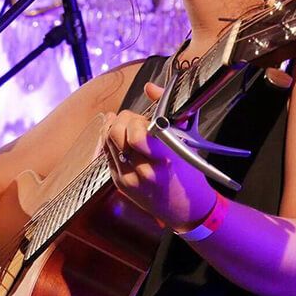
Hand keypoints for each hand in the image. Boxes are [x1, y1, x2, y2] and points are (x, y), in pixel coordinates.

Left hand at [103, 82, 215, 230]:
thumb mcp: (185, 136)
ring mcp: (129, 179)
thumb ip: (166, 107)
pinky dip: (111, 142)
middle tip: (136, 121)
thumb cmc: (189, 170)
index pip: (135, 135)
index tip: (146, 120)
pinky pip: (106, 154)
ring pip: (108, 141)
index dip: (137, 121)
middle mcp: (143, 171)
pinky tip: (121, 138)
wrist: (185, 208)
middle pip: (117, 133)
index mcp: (164, 158)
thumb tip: (150, 87)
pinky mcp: (119, 183)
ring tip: (130, 129)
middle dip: (124, 120)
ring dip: (117, 128)